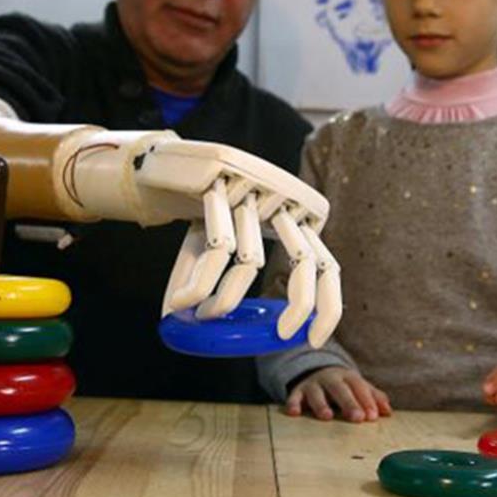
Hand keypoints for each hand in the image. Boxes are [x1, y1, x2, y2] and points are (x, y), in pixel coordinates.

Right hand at [71, 133, 342, 346]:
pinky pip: (218, 247)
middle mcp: (281, 198)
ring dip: (225, 299)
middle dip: (301, 304)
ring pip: (253, 260)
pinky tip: (183, 302)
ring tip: (204, 317)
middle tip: (282, 336)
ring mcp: (253, 188)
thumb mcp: (215, 241)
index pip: (326, 263)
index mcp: (292, 214)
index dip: (328, 304)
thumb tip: (197, 328)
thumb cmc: (197, 207)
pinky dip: (201, 283)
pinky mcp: (222, 183)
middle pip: (308, 259)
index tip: (315, 337)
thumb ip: (220, 279)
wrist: (168, 159)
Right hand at [285, 367, 391, 422]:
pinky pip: (294, 396)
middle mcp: (330, 378)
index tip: (373, 416)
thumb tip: (388, 411)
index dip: (366, 401)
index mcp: (348, 377)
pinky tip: (294, 413)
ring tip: (327, 416)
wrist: (315, 369)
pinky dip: (293, 403)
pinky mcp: (298, 391)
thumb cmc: (343, 385)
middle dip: (349, 403)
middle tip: (358, 418)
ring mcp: (313, 384)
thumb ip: (373, 397)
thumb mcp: (358, 387)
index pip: (359, 387)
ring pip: (317, 393)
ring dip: (321, 404)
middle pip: (340, 389)